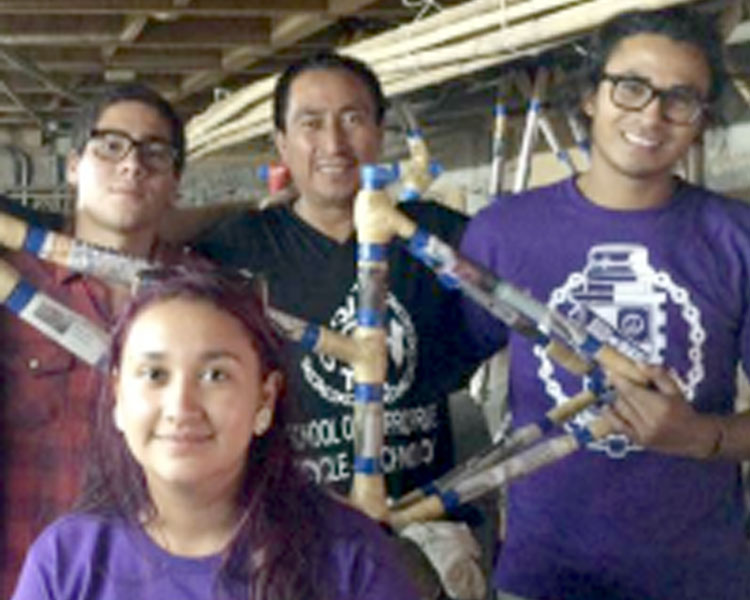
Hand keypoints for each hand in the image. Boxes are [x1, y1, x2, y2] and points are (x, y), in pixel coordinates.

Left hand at [601, 364, 718, 457]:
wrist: (694, 438)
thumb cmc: (683, 410)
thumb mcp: (675, 390)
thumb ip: (658, 375)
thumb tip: (639, 364)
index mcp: (661, 406)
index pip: (632, 391)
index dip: (618, 380)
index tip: (610, 371)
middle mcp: (650, 421)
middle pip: (624, 400)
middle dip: (618, 389)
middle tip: (616, 381)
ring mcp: (643, 433)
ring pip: (620, 411)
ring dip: (617, 400)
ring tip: (620, 394)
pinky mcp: (638, 441)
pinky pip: (618, 426)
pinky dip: (611, 416)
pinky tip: (607, 407)